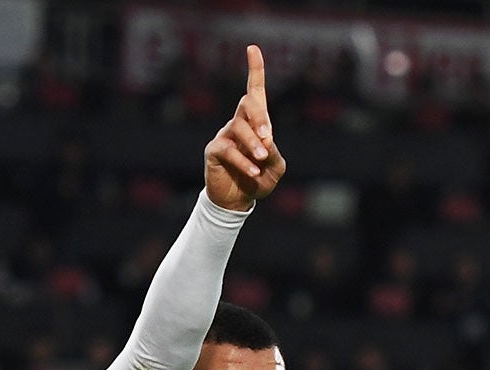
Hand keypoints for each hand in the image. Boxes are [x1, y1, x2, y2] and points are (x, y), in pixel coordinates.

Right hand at [204, 45, 285, 211]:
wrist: (237, 201)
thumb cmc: (258, 180)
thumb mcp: (275, 168)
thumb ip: (275, 155)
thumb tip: (266, 143)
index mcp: (255, 123)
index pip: (255, 92)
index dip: (255, 69)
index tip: (252, 48)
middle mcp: (238, 124)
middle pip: (247, 103)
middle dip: (259, 116)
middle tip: (268, 137)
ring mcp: (224, 135)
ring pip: (238, 128)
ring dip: (252, 143)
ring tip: (262, 157)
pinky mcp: (214, 151)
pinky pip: (228, 150)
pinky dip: (243, 161)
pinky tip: (253, 171)